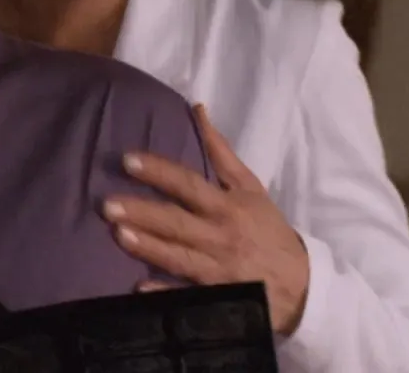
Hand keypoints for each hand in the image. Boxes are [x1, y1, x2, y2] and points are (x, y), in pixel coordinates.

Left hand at [103, 103, 311, 335]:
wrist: (300, 284)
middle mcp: (220, 236)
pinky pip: (185, 296)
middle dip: (143, 212)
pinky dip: (164, 293)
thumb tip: (197, 111)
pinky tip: (138, 288)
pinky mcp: (215, 297)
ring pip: (177, 257)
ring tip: (118, 234)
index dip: (159, 172)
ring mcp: (217, 269)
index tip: (128, 161)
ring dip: (148, 247)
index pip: (189, 184)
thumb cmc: (268, 229)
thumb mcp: (251, 188)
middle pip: (177, 222)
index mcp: (228, 206)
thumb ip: (221, 153)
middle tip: (107, 204)